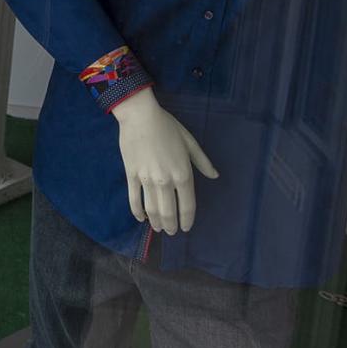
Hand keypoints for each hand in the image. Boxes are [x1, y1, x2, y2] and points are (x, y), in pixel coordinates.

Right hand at [111, 89, 218, 234]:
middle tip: (172, 231)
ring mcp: (147, 179)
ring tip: (158, 228)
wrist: (140, 116)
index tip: (186, 228)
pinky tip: (141, 218)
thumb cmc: (167, 126)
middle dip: (171, 225)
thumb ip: (202, 161)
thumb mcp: (189, 142)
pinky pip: (134, 199)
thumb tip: (214, 176)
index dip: (187, 219)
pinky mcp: (132, 175)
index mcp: (183, 173)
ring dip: (156, 222)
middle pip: (169, 212)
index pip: (188, 205)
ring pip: (152, 209)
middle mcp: (166, 180)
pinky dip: (137, 212)